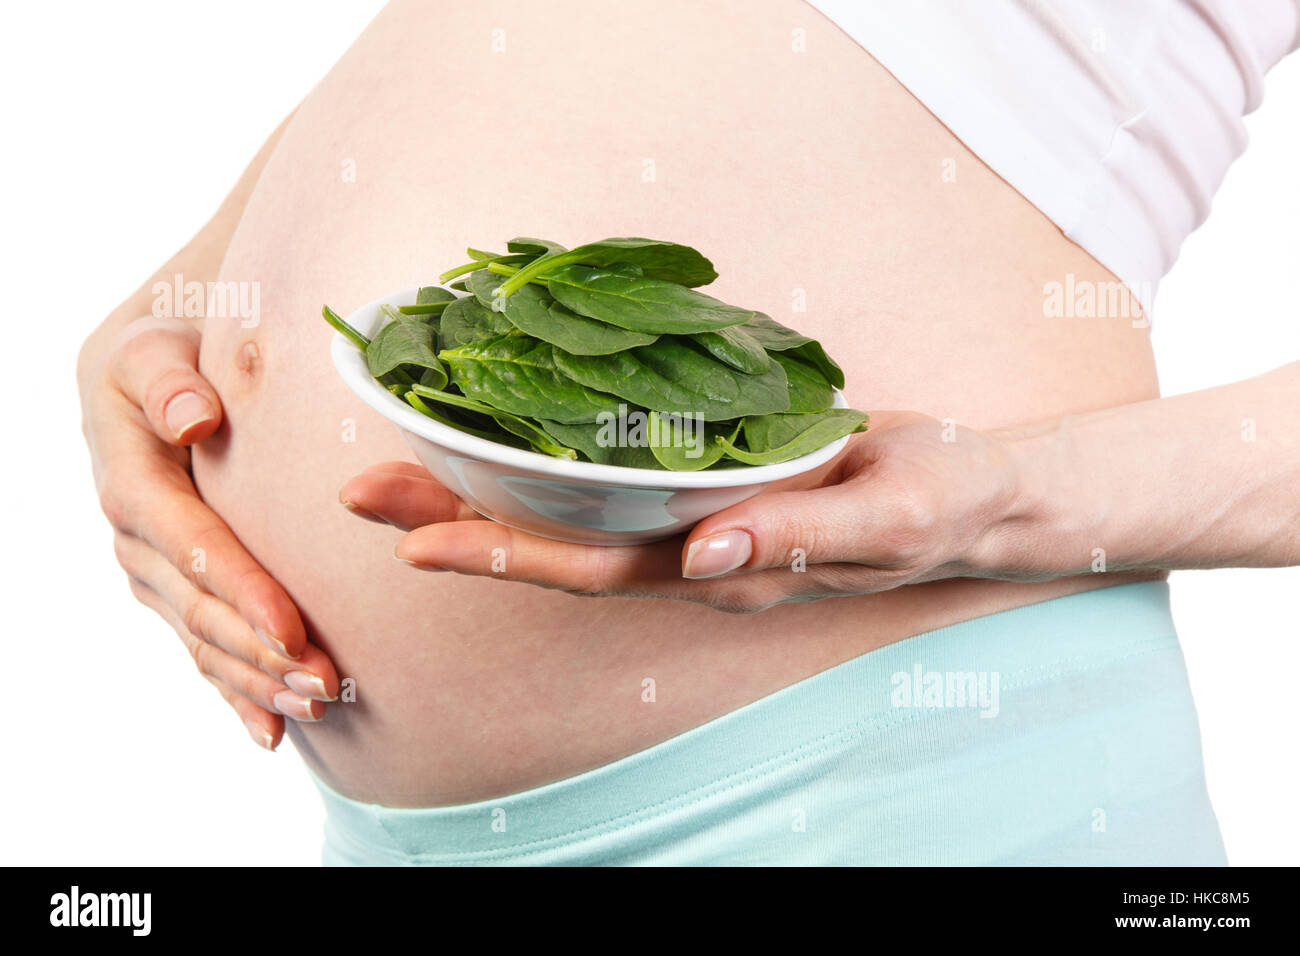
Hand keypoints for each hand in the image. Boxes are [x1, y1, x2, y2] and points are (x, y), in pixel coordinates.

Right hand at [80, 316, 339, 746]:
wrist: (145, 374)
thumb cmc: (162, 353)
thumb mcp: (154, 349)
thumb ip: (170, 380)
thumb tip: (194, 417)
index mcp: (132, 483)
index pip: (194, 547)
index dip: (242, 591)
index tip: (292, 628)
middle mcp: (137, 541)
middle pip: (203, 610)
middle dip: (263, 652)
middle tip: (327, 682)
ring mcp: (153, 574)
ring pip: (206, 642)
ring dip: (259, 680)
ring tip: (318, 706)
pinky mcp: (173, 591)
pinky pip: (202, 651)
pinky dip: (237, 693)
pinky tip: (273, 732)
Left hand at [338, 412, 1025, 612]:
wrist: (974, 489)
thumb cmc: (941, 505)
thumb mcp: (883, 521)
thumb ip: (795, 539)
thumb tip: (701, 555)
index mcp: (722, 568)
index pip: (594, 571)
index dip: (505, 557)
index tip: (417, 544)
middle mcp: (691, 549)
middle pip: (554, 541)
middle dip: (455, 520)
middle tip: (359, 489)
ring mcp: (696, 514)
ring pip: (573, 504)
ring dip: (485, 481)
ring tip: (400, 451)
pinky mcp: (711, 473)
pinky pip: (617, 467)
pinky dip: (551, 446)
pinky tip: (508, 419)